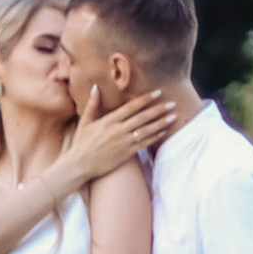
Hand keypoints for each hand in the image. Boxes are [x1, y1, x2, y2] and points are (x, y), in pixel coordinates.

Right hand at [50, 87, 185, 190]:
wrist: (79, 166)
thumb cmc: (81, 143)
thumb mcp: (85, 122)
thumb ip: (92, 104)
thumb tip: (95, 87)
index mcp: (109, 121)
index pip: (131, 107)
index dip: (145, 99)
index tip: (157, 92)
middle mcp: (118, 130)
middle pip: (142, 117)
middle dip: (159, 109)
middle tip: (172, 103)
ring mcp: (123, 142)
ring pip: (146, 130)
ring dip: (161, 123)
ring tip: (173, 116)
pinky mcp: (126, 154)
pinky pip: (144, 144)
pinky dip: (154, 137)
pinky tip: (163, 132)